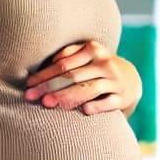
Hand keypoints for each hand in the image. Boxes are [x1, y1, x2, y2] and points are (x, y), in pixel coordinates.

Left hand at [25, 40, 139, 114]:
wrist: (131, 78)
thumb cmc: (97, 68)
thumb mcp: (86, 56)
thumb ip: (66, 58)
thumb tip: (40, 71)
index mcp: (93, 49)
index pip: (63, 64)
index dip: (44, 75)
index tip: (28, 85)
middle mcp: (105, 63)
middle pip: (72, 76)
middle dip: (49, 87)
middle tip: (31, 96)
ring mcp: (115, 80)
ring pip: (89, 88)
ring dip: (66, 96)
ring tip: (48, 104)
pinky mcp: (122, 97)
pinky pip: (109, 102)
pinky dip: (97, 105)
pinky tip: (84, 110)